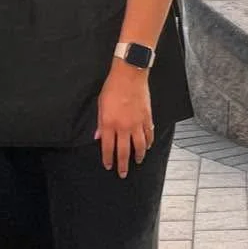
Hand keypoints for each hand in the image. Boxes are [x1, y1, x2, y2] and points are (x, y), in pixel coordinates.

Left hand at [95, 61, 153, 177]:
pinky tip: (147, 147)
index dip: (108, 159)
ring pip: (139, 146)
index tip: (108, 166)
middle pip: (124, 151)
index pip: (108, 147)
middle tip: (123, 173)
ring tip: (137, 161)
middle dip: (123, 165)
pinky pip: (149, 135)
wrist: (129, 75)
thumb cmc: (112, 87)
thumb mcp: (100, 104)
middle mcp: (123, 127)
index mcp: (109, 123)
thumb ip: (100, 123)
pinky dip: (148, 143)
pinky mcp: (147, 118)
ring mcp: (137, 124)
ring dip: (138, 156)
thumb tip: (98, 137)